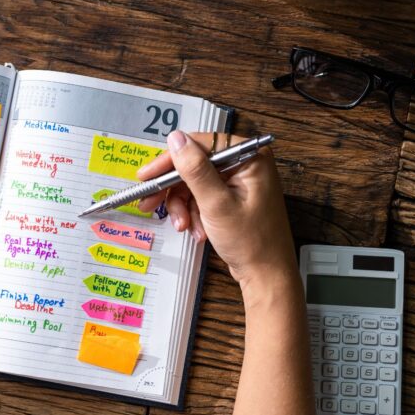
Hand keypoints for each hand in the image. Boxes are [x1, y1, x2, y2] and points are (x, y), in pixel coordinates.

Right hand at [137, 131, 298, 303]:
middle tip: (150, 202)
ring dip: (183, 206)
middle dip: (174, 189)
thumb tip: (176, 139)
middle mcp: (244, 165)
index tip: (148, 175)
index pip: (200, 145)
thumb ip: (195, 169)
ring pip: (194, 184)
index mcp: (249, 157)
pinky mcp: (231, 199)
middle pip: (194, 165)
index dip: (171, 160)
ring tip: (183, 226)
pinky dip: (193, 214)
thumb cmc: (252, 242)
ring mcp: (238, 182)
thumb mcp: (216, 204)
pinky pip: (201, 198)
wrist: (266, 276)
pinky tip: (197, 231)